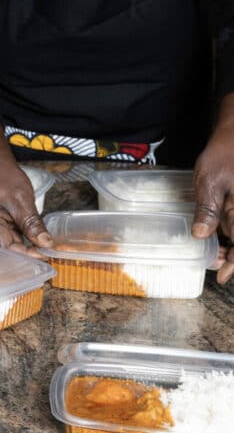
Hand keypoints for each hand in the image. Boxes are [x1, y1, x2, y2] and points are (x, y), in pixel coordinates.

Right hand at [0, 156, 53, 254]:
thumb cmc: (4, 176)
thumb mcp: (22, 199)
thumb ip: (32, 224)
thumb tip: (46, 244)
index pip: (5, 248)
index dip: (25, 254)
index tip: (45, 254)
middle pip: (5, 250)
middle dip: (26, 254)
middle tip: (48, 253)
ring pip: (8, 246)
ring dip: (25, 248)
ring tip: (44, 249)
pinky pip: (10, 238)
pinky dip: (22, 241)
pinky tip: (35, 242)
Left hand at [192, 122, 233, 285]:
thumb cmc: (225, 155)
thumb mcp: (210, 180)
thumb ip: (207, 209)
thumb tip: (201, 235)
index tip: (221, 277)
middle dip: (232, 258)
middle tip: (213, 263)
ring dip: (232, 246)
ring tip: (214, 251)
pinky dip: (231, 231)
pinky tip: (220, 233)